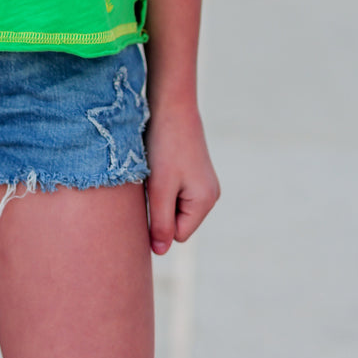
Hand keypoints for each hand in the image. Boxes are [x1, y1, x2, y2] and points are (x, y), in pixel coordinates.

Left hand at [144, 99, 219, 255]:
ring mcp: (202, 183)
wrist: (170, 105)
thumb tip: (160, 252)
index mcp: (205, 201)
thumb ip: (160, 222)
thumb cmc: (165, 146)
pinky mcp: (192, 172)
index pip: (178, 235)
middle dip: (159, 208)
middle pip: (176, 222)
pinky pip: (173, 192)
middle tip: (151, 182)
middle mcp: (209, 195)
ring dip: (158, 194)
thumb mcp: (159, 188)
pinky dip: (161, 183)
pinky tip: (157, 164)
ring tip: (154, 171)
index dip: (158, 223)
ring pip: (172, 206)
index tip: (149, 197)